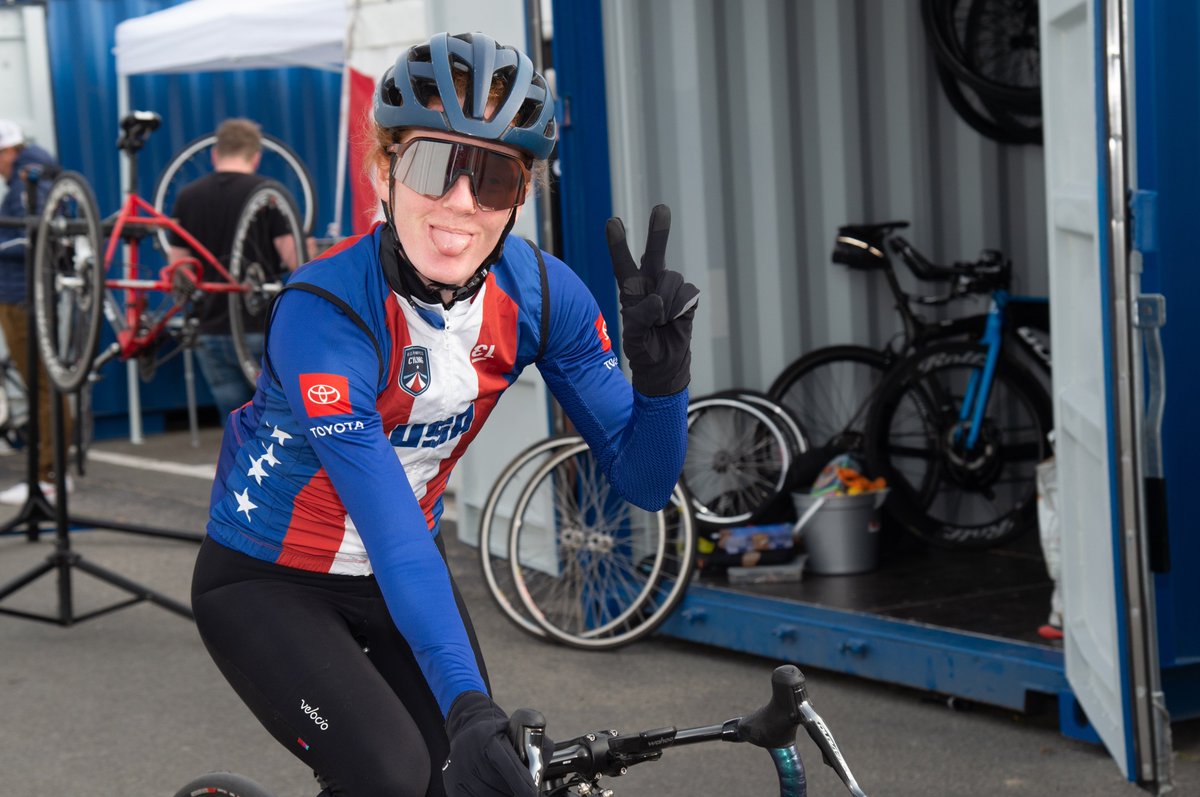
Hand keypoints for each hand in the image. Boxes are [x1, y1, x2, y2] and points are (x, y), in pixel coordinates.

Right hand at [443, 691, 553, 795]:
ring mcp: (459, 773)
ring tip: (507, 786)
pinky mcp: (453, 786)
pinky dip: (489, 795)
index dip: (523, 785)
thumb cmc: (496, 732)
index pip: (509, 768)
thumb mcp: (515, 729)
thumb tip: (543, 763)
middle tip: (522, 789)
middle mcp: (470, 755)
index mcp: (487, 739)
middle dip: (515, 791)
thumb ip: (535, 744)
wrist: (467, 730)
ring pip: (489, 795)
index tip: (532, 794)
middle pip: (501, 786)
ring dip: (503, 794)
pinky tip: (494, 789)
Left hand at [606, 204, 699, 396]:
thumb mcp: (634, 338)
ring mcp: (671, 290)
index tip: (612, 222)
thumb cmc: (643, 350)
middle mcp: (651, 284)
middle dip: (659, 231)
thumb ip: (640, 318)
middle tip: (661, 208)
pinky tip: (675, 321)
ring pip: (672, 280)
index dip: (618, 244)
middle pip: (655, 254)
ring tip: (662, 322)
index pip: (622, 265)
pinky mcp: (688, 299)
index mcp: (630, 291)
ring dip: (666, 304)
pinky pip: (688, 294)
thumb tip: (658, 300)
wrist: (664, 366)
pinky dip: (680, 309)